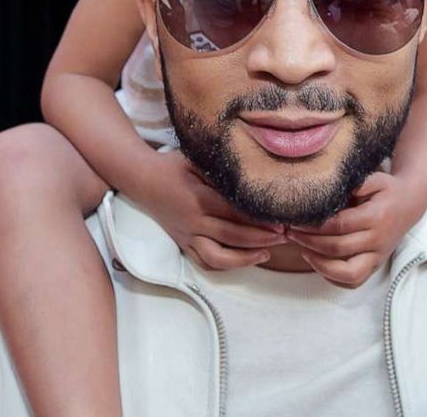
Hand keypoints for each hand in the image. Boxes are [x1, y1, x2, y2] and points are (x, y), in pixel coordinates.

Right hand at [129, 150, 287, 269]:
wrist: (143, 180)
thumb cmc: (173, 166)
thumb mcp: (197, 160)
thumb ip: (222, 170)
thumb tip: (254, 175)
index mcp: (198, 198)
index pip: (234, 212)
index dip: (259, 219)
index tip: (281, 220)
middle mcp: (193, 221)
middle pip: (231, 236)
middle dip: (260, 238)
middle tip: (284, 236)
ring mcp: (187, 236)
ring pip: (217, 257)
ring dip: (244, 259)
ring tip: (267, 253)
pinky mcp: (183, 244)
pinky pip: (205, 262)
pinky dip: (225, 266)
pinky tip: (244, 260)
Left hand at [284, 172, 422, 287]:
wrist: (409, 205)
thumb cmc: (386, 190)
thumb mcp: (376, 178)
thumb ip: (359, 182)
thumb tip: (339, 189)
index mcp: (376, 217)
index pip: (340, 225)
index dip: (315, 225)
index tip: (296, 220)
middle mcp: (378, 240)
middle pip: (338, 248)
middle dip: (309, 242)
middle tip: (290, 233)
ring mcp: (378, 256)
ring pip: (348, 273)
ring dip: (319, 264)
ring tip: (301, 250)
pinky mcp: (375, 266)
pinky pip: (354, 282)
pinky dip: (333, 277)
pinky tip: (317, 262)